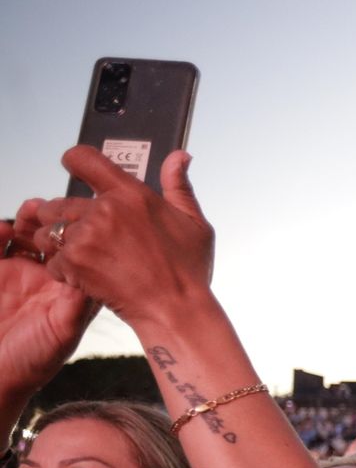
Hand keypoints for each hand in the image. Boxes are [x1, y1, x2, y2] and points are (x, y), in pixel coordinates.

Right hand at [0, 209, 98, 400]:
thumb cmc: (30, 362)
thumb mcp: (62, 335)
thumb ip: (78, 306)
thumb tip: (95, 278)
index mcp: (69, 290)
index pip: (84, 254)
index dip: (86, 236)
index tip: (86, 223)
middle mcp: (46, 277)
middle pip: (56, 237)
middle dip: (57, 221)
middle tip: (54, 210)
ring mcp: (18, 271)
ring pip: (27, 233)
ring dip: (30, 219)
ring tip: (31, 212)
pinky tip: (4, 229)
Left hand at [32, 147, 213, 325]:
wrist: (176, 310)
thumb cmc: (188, 271)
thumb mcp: (195, 224)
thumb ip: (179, 186)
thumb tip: (180, 156)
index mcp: (132, 194)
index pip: (84, 159)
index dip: (75, 161)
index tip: (75, 169)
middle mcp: (105, 210)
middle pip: (58, 202)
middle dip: (66, 219)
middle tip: (88, 238)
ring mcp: (87, 236)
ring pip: (49, 231)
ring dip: (60, 244)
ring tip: (85, 258)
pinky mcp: (74, 262)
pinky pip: (52, 260)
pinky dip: (65, 270)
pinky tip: (88, 276)